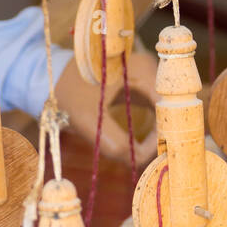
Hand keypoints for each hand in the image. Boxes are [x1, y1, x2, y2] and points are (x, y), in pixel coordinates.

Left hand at [53, 52, 157, 166]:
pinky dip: (156, 124)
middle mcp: (150, 67)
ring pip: (167, 108)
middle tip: (152, 158)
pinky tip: (147, 142)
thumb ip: (113, 141)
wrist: (55, 78)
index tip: (151, 156)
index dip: (164, 134)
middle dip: (164, 134)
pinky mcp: (143, 83)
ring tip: (149, 151)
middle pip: (172, 106)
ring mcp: (148, 74)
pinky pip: (159, 106)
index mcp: (140, 69)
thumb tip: (139, 159)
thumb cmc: (67, 94)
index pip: (167, 106)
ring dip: (161, 131)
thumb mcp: (86, 119)